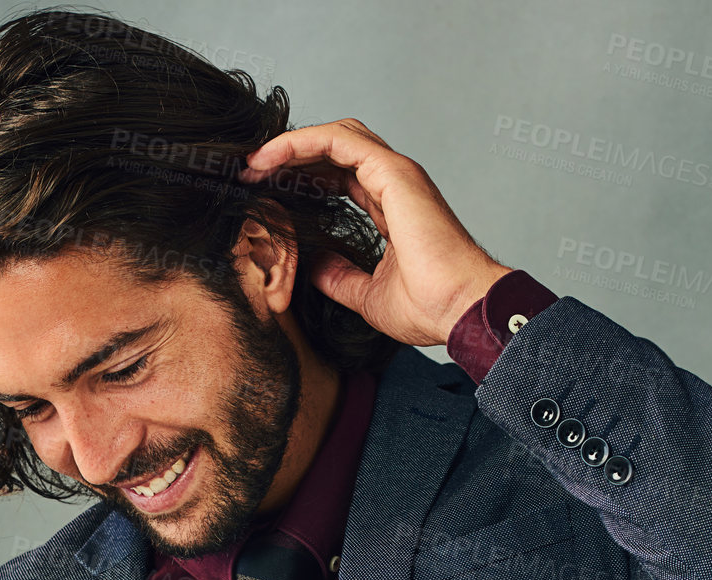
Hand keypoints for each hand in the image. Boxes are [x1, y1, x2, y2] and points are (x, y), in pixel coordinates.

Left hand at [239, 118, 511, 347]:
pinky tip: (271, 158)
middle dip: (292, 157)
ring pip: (335, 137)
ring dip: (290, 145)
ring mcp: (395, 174)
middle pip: (335, 150)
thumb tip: (314, 268)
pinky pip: (338, 141)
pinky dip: (301, 142)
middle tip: (252, 174)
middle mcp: (394, 184)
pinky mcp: (393, 173)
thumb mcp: (368, 296)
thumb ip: (340, 278)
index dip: (303, 179)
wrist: (460, 310)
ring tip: (254, 163)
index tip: (266, 193)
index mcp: (391, 208)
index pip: (341, 177)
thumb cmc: (429, 307)